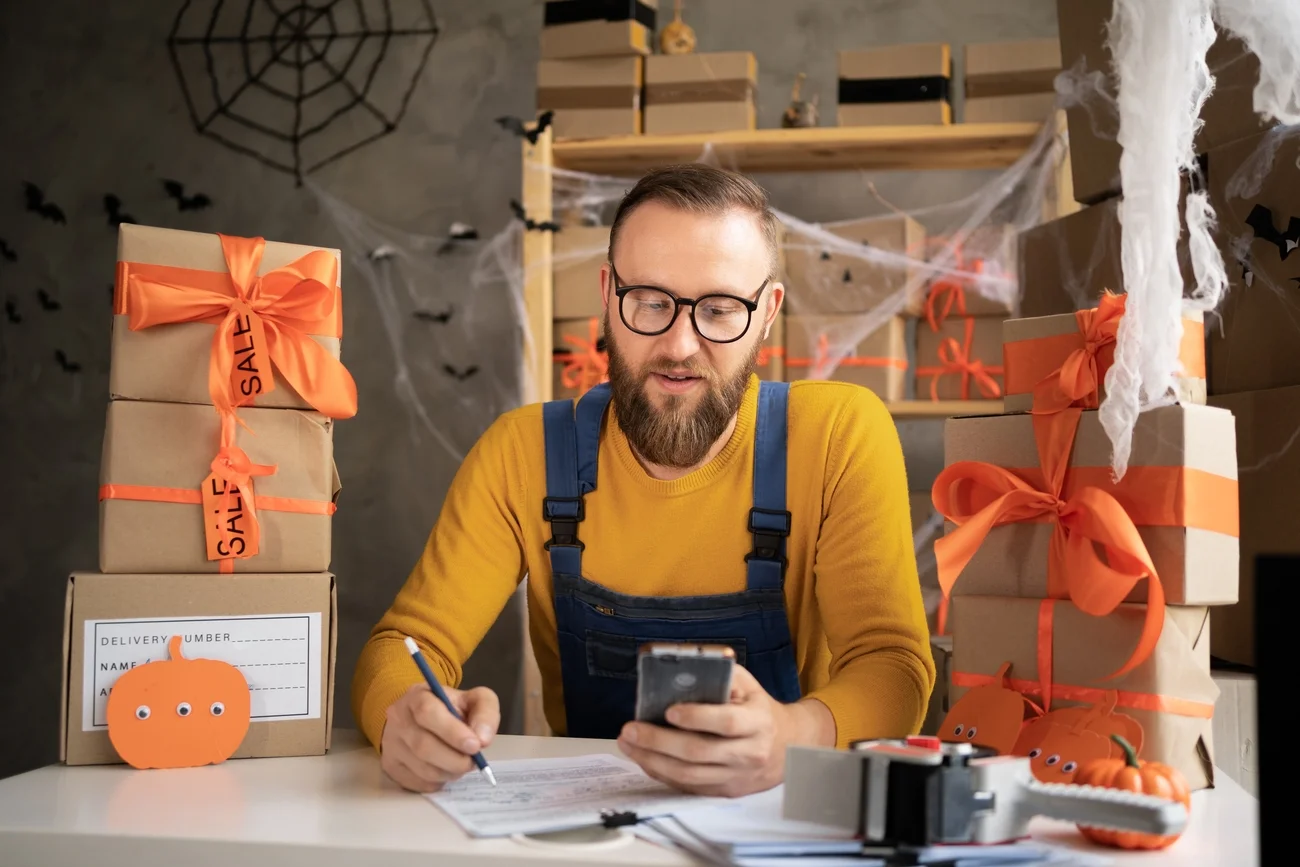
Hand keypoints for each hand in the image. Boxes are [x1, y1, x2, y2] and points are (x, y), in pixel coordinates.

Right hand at [380, 681, 499, 792]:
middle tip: (473, 762)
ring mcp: (391, 743)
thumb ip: (485, 713)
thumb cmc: (452, 709)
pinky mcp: (390, 766)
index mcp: (417, 696)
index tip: (475, 746)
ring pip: (422, 768)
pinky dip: (438, 782)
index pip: (427, 712)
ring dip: (449, 772)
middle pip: (423, 745)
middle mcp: (398, 718)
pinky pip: (417, 783)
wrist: (424, 719)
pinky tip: (446, 770)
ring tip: (461, 764)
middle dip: (455, 759)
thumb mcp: (474, 700)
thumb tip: (483, 739)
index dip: (452, 732)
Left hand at [617, 665, 831, 797]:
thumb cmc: (757, 709)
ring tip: (628, 744)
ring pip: (689, 776)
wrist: (785, 747)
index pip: (725, 722)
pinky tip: (643, 758)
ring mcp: (735, 777)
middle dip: (659, 741)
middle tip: (631, 729)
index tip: (669, 711)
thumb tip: (685, 669)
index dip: (697, 717)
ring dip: (653, 760)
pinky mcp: (723, 791)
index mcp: (756, 722)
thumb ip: (721, 674)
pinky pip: (687, 786)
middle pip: (699, 752)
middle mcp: (747, 753)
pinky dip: (661, 773)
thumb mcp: (748, 685)